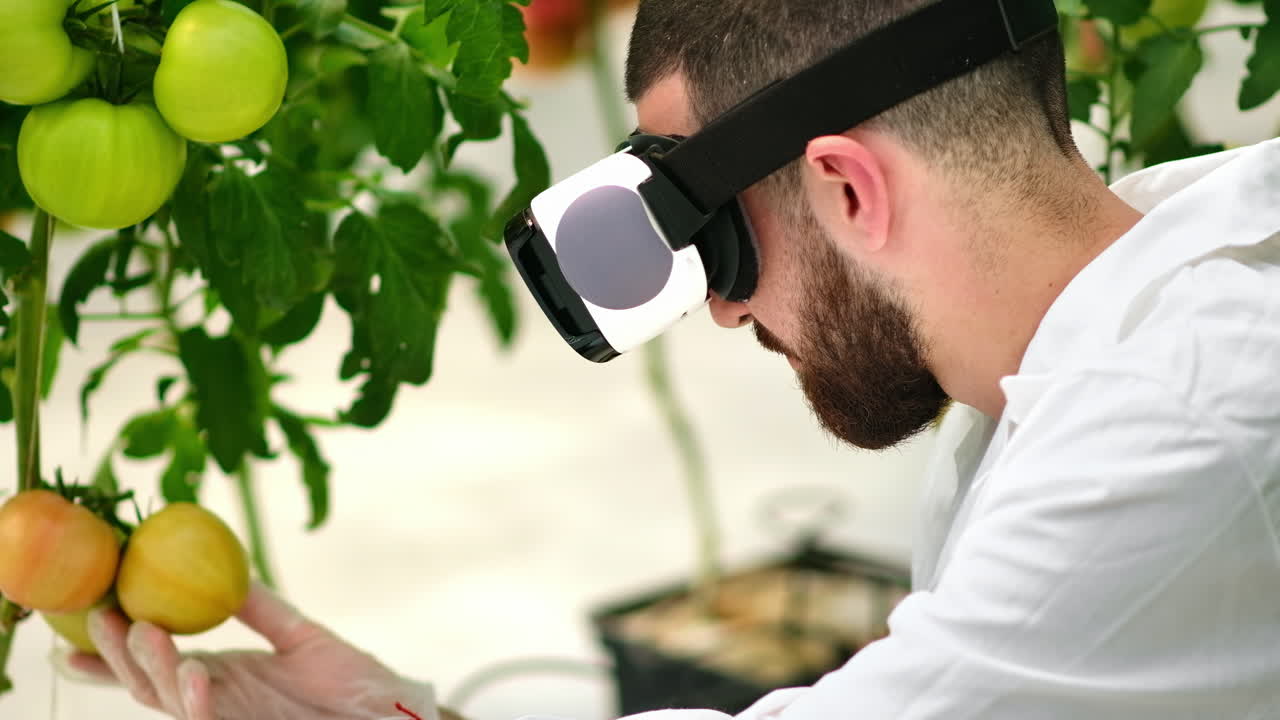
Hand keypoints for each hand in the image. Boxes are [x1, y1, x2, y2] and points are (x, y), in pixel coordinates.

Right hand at [64, 581, 440, 719]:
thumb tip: (227, 571)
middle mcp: (214, 701)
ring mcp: (227, 718)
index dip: (111, 652)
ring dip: (151, 667)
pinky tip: (193, 675)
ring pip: (169, 700)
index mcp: (221, 676)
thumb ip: (262, 608)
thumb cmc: (349, 680)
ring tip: (142, 629)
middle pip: (148, 681)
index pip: (155, 664)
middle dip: (117, 652)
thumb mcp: (300, 635)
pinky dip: (195, 702)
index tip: (74, 626)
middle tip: (99, 614)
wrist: (383, 712)